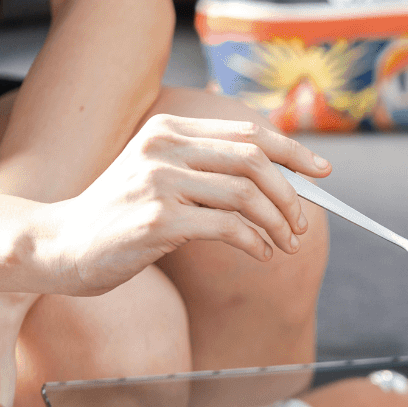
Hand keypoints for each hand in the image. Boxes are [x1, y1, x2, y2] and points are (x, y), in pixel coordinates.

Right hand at [40, 114, 330, 295]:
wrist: (64, 245)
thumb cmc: (125, 217)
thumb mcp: (165, 180)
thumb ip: (211, 172)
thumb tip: (284, 182)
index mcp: (169, 132)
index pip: (247, 132)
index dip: (293, 150)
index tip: (324, 171)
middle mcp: (163, 149)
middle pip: (254, 160)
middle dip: (290, 195)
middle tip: (302, 224)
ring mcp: (159, 182)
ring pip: (246, 194)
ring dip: (278, 223)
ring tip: (287, 245)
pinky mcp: (158, 219)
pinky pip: (229, 228)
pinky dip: (256, 242)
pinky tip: (261, 254)